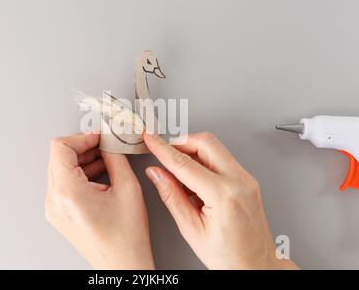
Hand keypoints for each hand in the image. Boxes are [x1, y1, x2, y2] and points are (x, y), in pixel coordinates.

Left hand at [46, 133, 153, 268]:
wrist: (123, 265)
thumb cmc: (126, 238)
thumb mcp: (128, 188)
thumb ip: (116, 157)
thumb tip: (110, 140)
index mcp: (67, 192)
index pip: (60, 147)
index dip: (82, 137)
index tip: (99, 136)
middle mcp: (55, 201)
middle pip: (60, 157)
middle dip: (84, 147)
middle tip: (106, 145)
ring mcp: (54, 208)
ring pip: (62, 169)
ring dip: (83, 160)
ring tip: (107, 160)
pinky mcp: (59, 213)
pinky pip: (65, 184)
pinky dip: (81, 174)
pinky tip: (101, 174)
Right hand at [144, 133, 297, 269]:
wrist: (255, 266)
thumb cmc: (229, 256)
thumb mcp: (191, 229)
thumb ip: (171, 196)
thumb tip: (156, 174)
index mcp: (224, 195)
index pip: (185, 163)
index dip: (163, 149)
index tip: (151, 140)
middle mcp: (239, 181)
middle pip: (205, 142)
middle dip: (180, 142)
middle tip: (163, 152)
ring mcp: (246, 179)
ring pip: (215, 148)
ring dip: (192, 152)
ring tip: (178, 174)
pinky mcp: (247, 180)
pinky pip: (222, 159)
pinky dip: (204, 161)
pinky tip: (194, 180)